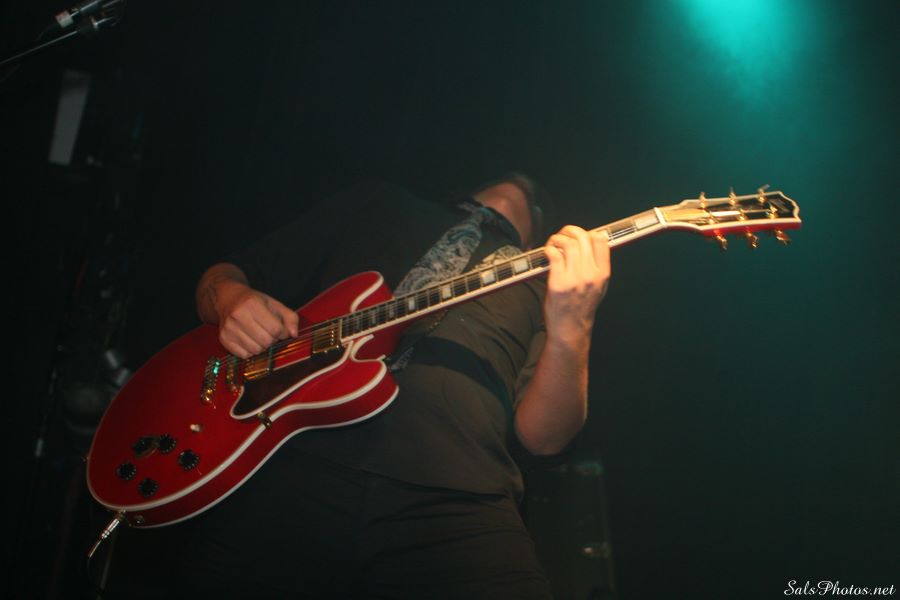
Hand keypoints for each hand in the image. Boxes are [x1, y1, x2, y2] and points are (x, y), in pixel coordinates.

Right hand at [210, 279, 299, 358]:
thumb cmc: (254, 302)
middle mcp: (238, 316)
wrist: (228, 298)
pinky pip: (244, 355)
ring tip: (260, 336)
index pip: (275, 328)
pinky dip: (251, 351)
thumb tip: (293, 334)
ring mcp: (228, 328)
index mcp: (252, 304)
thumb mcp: (275, 304)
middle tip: (270, 333)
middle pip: (266, 341)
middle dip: (273, 340)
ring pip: (256, 350)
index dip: (282, 332)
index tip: (280, 329)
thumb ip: (290, 317)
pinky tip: (250, 340)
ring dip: (262, 346)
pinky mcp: (223, 339)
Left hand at [543, 225, 610, 343]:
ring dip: (557, 239)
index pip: (601, 240)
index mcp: (603, 274)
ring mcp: (575, 278)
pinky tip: (548, 253)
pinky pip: (554, 255)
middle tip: (563, 235)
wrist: (570, 329)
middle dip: (570, 231)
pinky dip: (549, 249)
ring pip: (568, 243)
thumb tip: (590, 244)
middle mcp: (591, 274)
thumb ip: (597, 266)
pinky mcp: (558, 282)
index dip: (588, 233)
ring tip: (553, 244)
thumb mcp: (599, 287)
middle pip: (583, 238)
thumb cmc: (582, 308)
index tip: (580, 236)